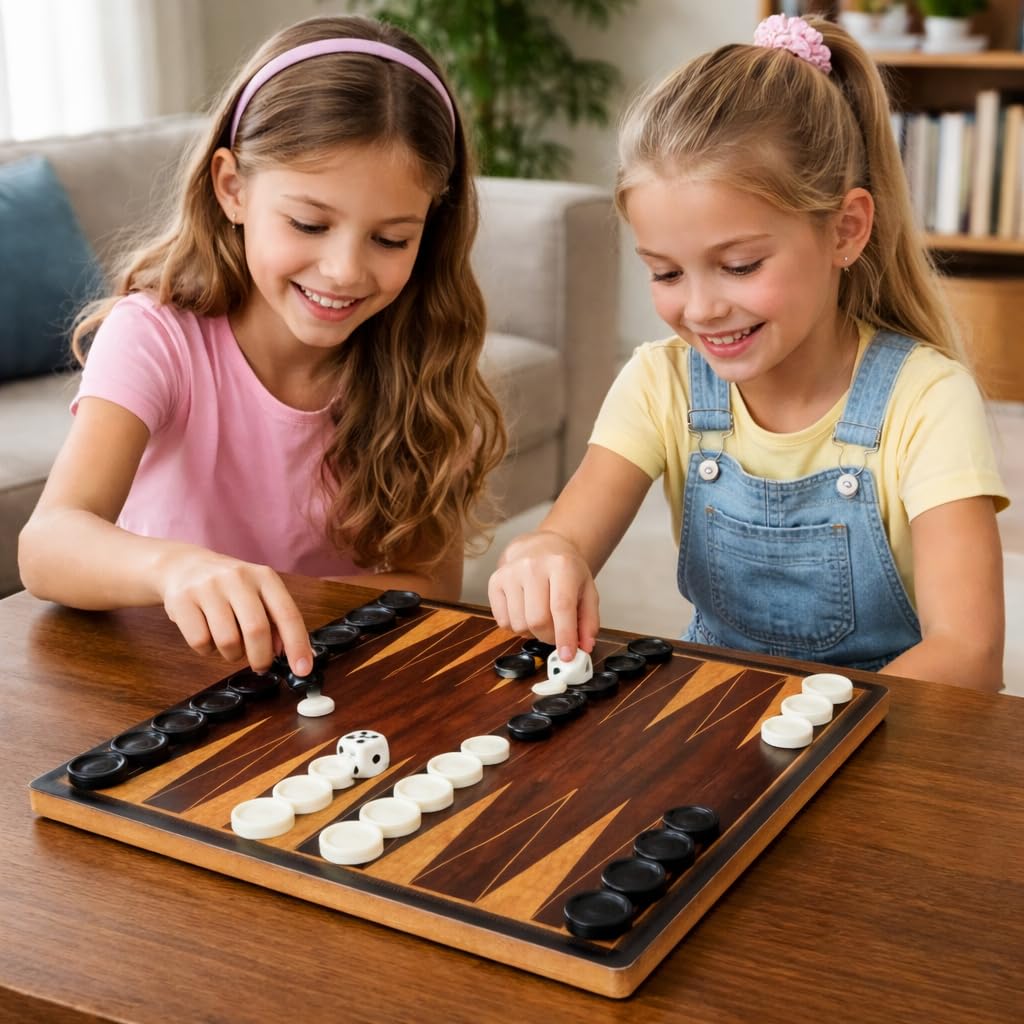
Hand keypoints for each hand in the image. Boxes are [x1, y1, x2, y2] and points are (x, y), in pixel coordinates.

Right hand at [157, 547, 312, 674]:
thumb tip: (287, 653)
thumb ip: (275, 621)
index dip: (297, 645)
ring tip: (230, 643)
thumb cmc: (229, 587)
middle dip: (261, 658)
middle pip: (256, 630)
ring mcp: (208, 587)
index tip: (303, 670)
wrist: (183, 566)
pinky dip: (207, 650)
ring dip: (232, 654)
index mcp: (264, 577)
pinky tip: (207, 634)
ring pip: (227, 641)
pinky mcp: (181, 600)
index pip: (288, 614)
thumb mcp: (258, 594)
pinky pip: (200, 642)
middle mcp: (238, 578)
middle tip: (260, 666)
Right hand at [488, 530, 599, 660]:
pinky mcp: (494, 581)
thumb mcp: (587, 590)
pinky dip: (516, 626)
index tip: (567, 656)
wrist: (540, 547)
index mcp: (561, 565)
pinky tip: (525, 611)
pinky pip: (503, 621)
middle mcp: (533, 566)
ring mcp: (510, 573)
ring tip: (540, 616)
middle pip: (537, 620)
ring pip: (519, 624)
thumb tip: (584, 647)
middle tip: (556, 634)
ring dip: (532, 631)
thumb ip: (589, 621)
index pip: (561, 607)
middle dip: (549, 637)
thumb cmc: (565, 570)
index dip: (565, 636)